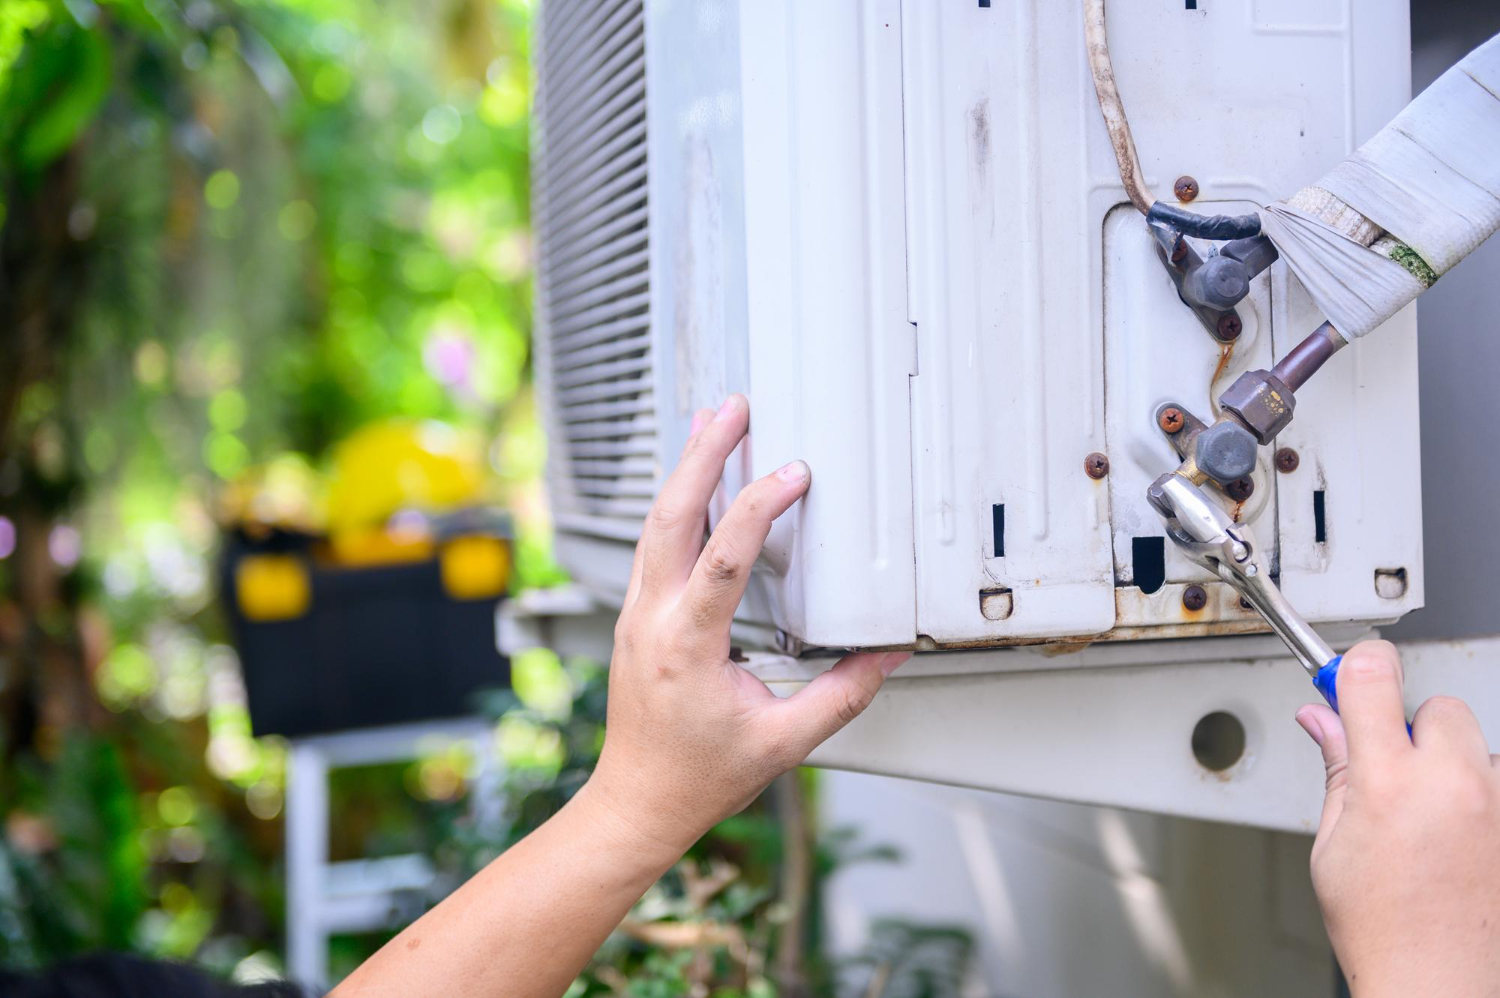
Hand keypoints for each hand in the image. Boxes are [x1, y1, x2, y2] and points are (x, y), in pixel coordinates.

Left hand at [581, 394, 907, 854]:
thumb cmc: (698, 778)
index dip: (756, 510)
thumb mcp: (783, 744)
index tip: (791, 474)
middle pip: (670, 517)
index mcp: (686, 647)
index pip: (722, 560)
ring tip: (712, 423)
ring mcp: (636, 615)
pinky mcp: (635, 616)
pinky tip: (692, 482)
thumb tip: (885, 655)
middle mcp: (652, 620)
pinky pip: (652, 544)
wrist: (637, 801)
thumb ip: (841, 696)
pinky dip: (674, 503)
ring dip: (685, 470)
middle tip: (733, 409)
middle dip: (702, 456)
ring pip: (654, 523)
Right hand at [1296, 640, 1499, 996]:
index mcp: (1389, 783)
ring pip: (1477, 747)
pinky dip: (1482, 798)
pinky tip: (1461, 838)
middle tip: (1392, 769)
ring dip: (1454, 767)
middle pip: (1438, 706)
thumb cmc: (1385, 930)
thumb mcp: (1334, 844)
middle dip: (1413, 727)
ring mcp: (1498, 804)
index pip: (1374, 677)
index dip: (1358, 667)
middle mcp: (1453, 784)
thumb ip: (1336, 769)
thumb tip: (1321, 720)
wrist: (1441, 986)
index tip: (1350, 672)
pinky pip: (1499, 783)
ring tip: (1432, 822)